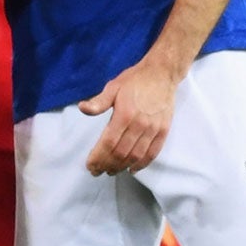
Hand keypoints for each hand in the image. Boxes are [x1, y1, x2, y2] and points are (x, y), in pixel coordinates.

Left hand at [79, 56, 181, 174]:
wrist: (162, 74)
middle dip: (107, 165)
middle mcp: (139, 124)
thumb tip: (82, 108)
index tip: (90, 165)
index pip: (108, 143)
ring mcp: (153, 129)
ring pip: (136, 156)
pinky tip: (132, 169)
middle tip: (97, 171)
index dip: (98, 157)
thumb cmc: (135, 80)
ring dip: (122, 167)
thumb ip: (98, 102)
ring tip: (111, 171)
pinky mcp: (163, 130)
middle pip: (121, 153)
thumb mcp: (113, 87)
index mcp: (124, 114)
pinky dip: (142, 164)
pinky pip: (153, 152)